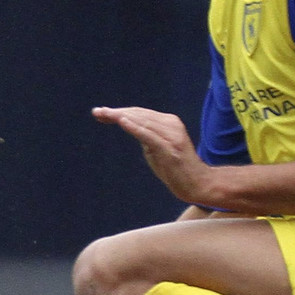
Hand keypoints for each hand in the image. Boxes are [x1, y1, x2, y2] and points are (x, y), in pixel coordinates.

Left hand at [93, 106, 210, 203]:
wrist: (197, 184)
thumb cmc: (176, 168)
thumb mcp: (158, 148)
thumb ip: (146, 136)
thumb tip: (128, 125)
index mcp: (170, 122)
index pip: (141, 113)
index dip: (121, 111)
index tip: (101, 113)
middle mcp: (172, 125)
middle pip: (139, 115)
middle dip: (116, 112)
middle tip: (97, 112)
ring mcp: (171, 136)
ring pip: (142, 122)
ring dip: (121, 117)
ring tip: (103, 114)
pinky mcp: (169, 148)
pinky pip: (148, 135)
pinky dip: (134, 127)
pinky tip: (122, 121)